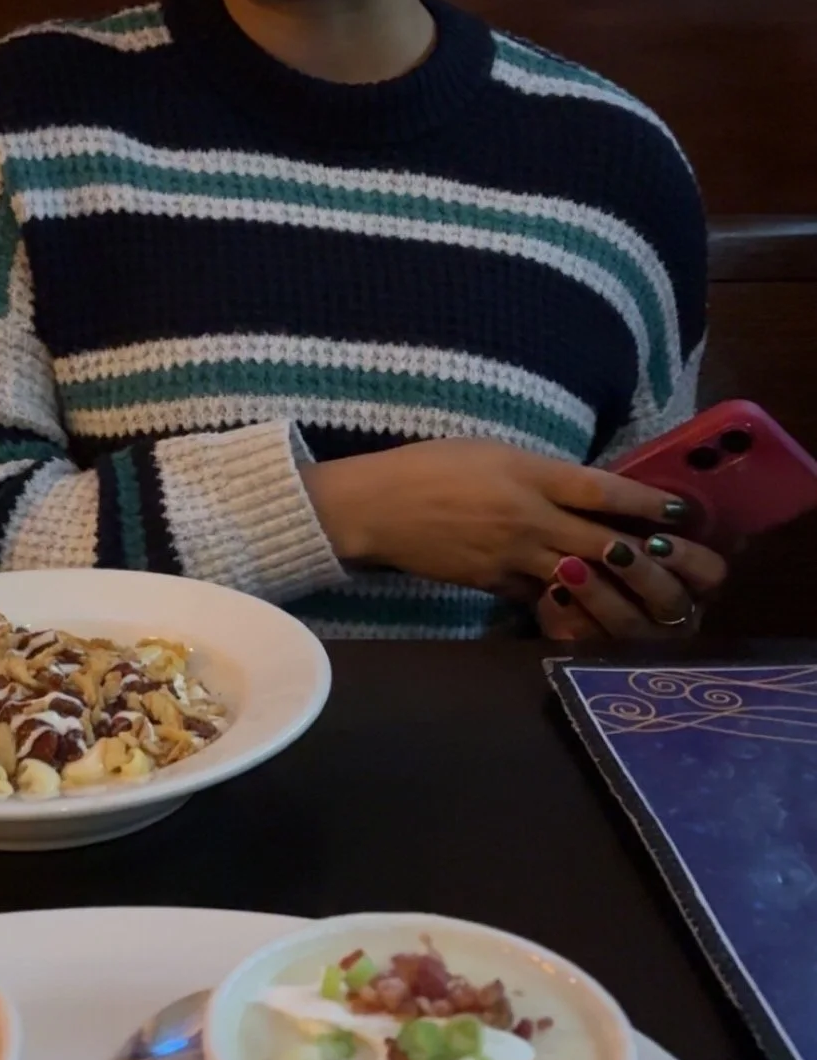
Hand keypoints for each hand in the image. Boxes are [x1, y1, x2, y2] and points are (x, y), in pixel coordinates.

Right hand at [300, 439, 692, 593]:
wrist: (377, 508)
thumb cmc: (431, 467)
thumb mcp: (492, 452)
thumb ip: (539, 472)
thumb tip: (581, 488)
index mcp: (529, 474)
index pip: (602, 489)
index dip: (647, 501)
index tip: (681, 508)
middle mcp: (528, 516)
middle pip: (602, 541)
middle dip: (645, 555)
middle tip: (681, 562)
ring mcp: (512, 555)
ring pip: (580, 577)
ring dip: (617, 585)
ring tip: (648, 589)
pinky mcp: (494, 584)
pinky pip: (542, 596)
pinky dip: (569, 601)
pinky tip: (591, 607)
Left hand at [537, 532, 727, 641]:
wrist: (571, 585)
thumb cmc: (614, 539)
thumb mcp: (635, 526)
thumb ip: (648, 519)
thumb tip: (658, 503)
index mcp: (693, 581)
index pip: (711, 573)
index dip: (689, 558)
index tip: (657, 539)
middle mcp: (675, 616)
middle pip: (669, 602)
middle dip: (641, 574)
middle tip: (611, 549)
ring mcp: (639, 641)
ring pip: (628, 626)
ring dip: (600, 595)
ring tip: (568, 566)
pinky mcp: (600, 654)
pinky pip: (588, 642)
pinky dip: (569, 618)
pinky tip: (549, 596)